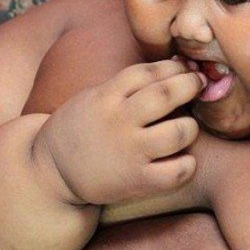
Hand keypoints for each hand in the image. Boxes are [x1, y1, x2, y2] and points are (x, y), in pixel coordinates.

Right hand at [35, 58, 206, 204]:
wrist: (51, 172)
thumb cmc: (82, 129)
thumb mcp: (94, 97)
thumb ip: (126, 86)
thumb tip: (173, 67)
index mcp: (106, 97)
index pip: (147, 71)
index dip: (172, 67)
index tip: (185, 68)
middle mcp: (118, 122)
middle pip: (165, 95)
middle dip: (189, 85)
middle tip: (199, 85)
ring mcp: (129, 153)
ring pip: (177, 133)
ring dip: (191, 126)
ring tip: (188, 127)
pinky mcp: (136, 181)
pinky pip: (176, 172)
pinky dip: (188, 164)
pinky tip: (183, 158)